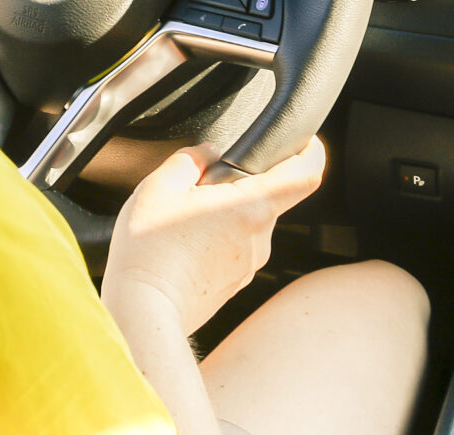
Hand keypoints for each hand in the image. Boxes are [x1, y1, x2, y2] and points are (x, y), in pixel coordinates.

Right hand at [100, 139, 327, 337]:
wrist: (142, 312)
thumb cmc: (150, 252)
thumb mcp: (159, 187)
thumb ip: (190, 159)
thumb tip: (208, 153)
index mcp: (251, 208)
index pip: (306, 175)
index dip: (311, 151)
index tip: (304, 142)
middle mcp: (259, 239)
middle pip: (266, 197)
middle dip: (237, 186)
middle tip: (199, 189)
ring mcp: (249, 265)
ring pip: (246, 223)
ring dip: (223, 214)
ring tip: (182, 223)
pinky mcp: (235, 283)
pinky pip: (235, 248)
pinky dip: (216, 239)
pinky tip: (183, 246)